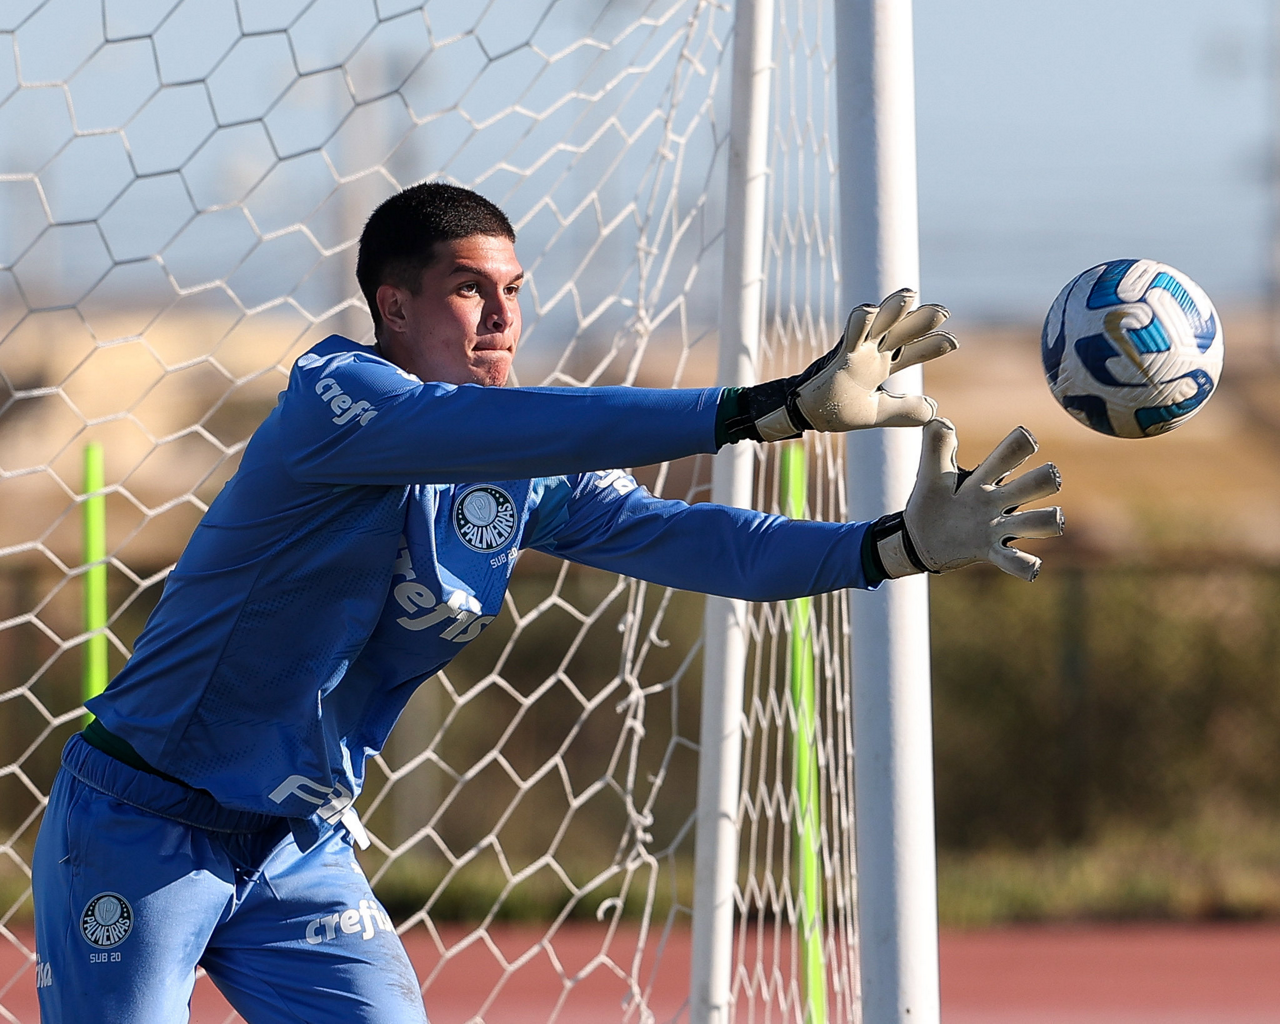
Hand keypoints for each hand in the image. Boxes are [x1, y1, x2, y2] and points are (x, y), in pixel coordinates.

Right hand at [718, 288, 957, 444]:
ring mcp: (856, 352)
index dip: (930, 347)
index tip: (953, 342)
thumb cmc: (837, 410)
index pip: (911, 353)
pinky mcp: (840, 355)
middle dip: (920, 322)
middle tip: (942, 311)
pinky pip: (849, 335)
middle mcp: (871, 355)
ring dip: (892, 310)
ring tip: (909, 294)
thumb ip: (902, 412)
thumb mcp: (876, 414)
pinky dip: (858, 322)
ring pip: (877, 325)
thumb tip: (933, 411)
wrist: (808, 414)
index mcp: (881, 367)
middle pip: (900, 333)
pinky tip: (867, 309)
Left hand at [871, 419, 1063, 581]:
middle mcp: (998, 501)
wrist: (919, 539)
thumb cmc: (931, 502)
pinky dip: (1025, 565)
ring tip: (1052, 519)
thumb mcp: (930, 474)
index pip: (1010, 454)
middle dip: (1045, 479)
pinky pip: (1015, 561)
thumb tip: (939, 419)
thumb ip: (935, 447)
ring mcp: (997, 528)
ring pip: (1037, 522)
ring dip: (1046, 520)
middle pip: (1035, 484)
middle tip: (1049, 478)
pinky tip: (1032, 568)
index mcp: (984, 478)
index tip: (1026, 441)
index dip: (1020, 445)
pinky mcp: (991, 552)